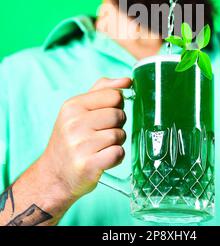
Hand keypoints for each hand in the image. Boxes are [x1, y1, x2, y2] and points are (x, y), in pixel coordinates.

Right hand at [40, 77, 131, 200]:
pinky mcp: (87, 165)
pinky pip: (118, 153)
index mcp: (73, 105)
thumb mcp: (79, 109)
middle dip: (117, 125)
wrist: (54, 175)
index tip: (106, 115)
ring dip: (117, 142)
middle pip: (118, 115)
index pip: (114, 95)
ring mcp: (79, 144)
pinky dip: (116, 157)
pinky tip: (104, 158)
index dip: (117, 105)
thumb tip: (128, 80)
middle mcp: (74, 123)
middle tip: (103, 134)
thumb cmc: (72, 138)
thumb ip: (103, 90)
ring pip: (119, 135)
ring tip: (101, 147)